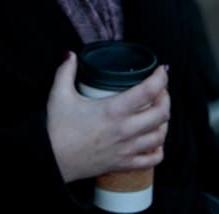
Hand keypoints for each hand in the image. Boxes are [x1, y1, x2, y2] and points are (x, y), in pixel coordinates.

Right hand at [46, 53, 168, 183]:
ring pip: (160, 136)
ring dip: (164, 123)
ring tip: (157, 113)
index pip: (147, 91)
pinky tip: (153, 141)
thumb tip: (70, 55)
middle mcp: (125, 130)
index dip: (160, 78)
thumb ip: (65, 71)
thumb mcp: (59, 94)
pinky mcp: (124, 163)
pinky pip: (153, 159)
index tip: (162, 71)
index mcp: (113, 110)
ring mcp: (127, 149)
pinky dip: (158, 149)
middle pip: (162, 114)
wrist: (52, 159)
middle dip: (166, 99)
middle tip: (160, 90)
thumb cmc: (56, 128)